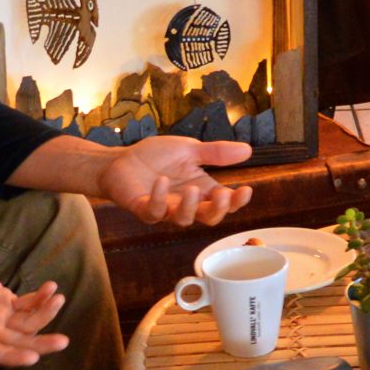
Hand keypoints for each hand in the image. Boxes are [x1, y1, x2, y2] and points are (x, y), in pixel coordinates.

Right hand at [0, 248, 70, 366]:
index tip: (33, 358)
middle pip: (16, 344)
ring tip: (58, 298)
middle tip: (63, 342)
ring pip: (26, 325)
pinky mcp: (3, 301)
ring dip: (45, 315)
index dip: (12, 356)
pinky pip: (27, 306)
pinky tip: (51, 287)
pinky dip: (40, 299)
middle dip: (40, 344)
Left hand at [99, 137, 253, 226]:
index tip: (246, 190)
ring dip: (190, 207)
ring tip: (191, 190)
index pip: (225, 203)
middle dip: (219, 209)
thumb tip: (248, 150)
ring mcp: (165, 209)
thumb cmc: (157, 156)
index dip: (237, 202)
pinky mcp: (144, 209)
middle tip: (223, 195)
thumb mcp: (190, 149)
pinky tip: (161, 181)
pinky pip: (154, 212)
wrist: (122, 159)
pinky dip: (159, 198)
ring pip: (183, 219)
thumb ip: (216, 153)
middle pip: (209, 218)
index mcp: (201, 189)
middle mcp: (186, 203)